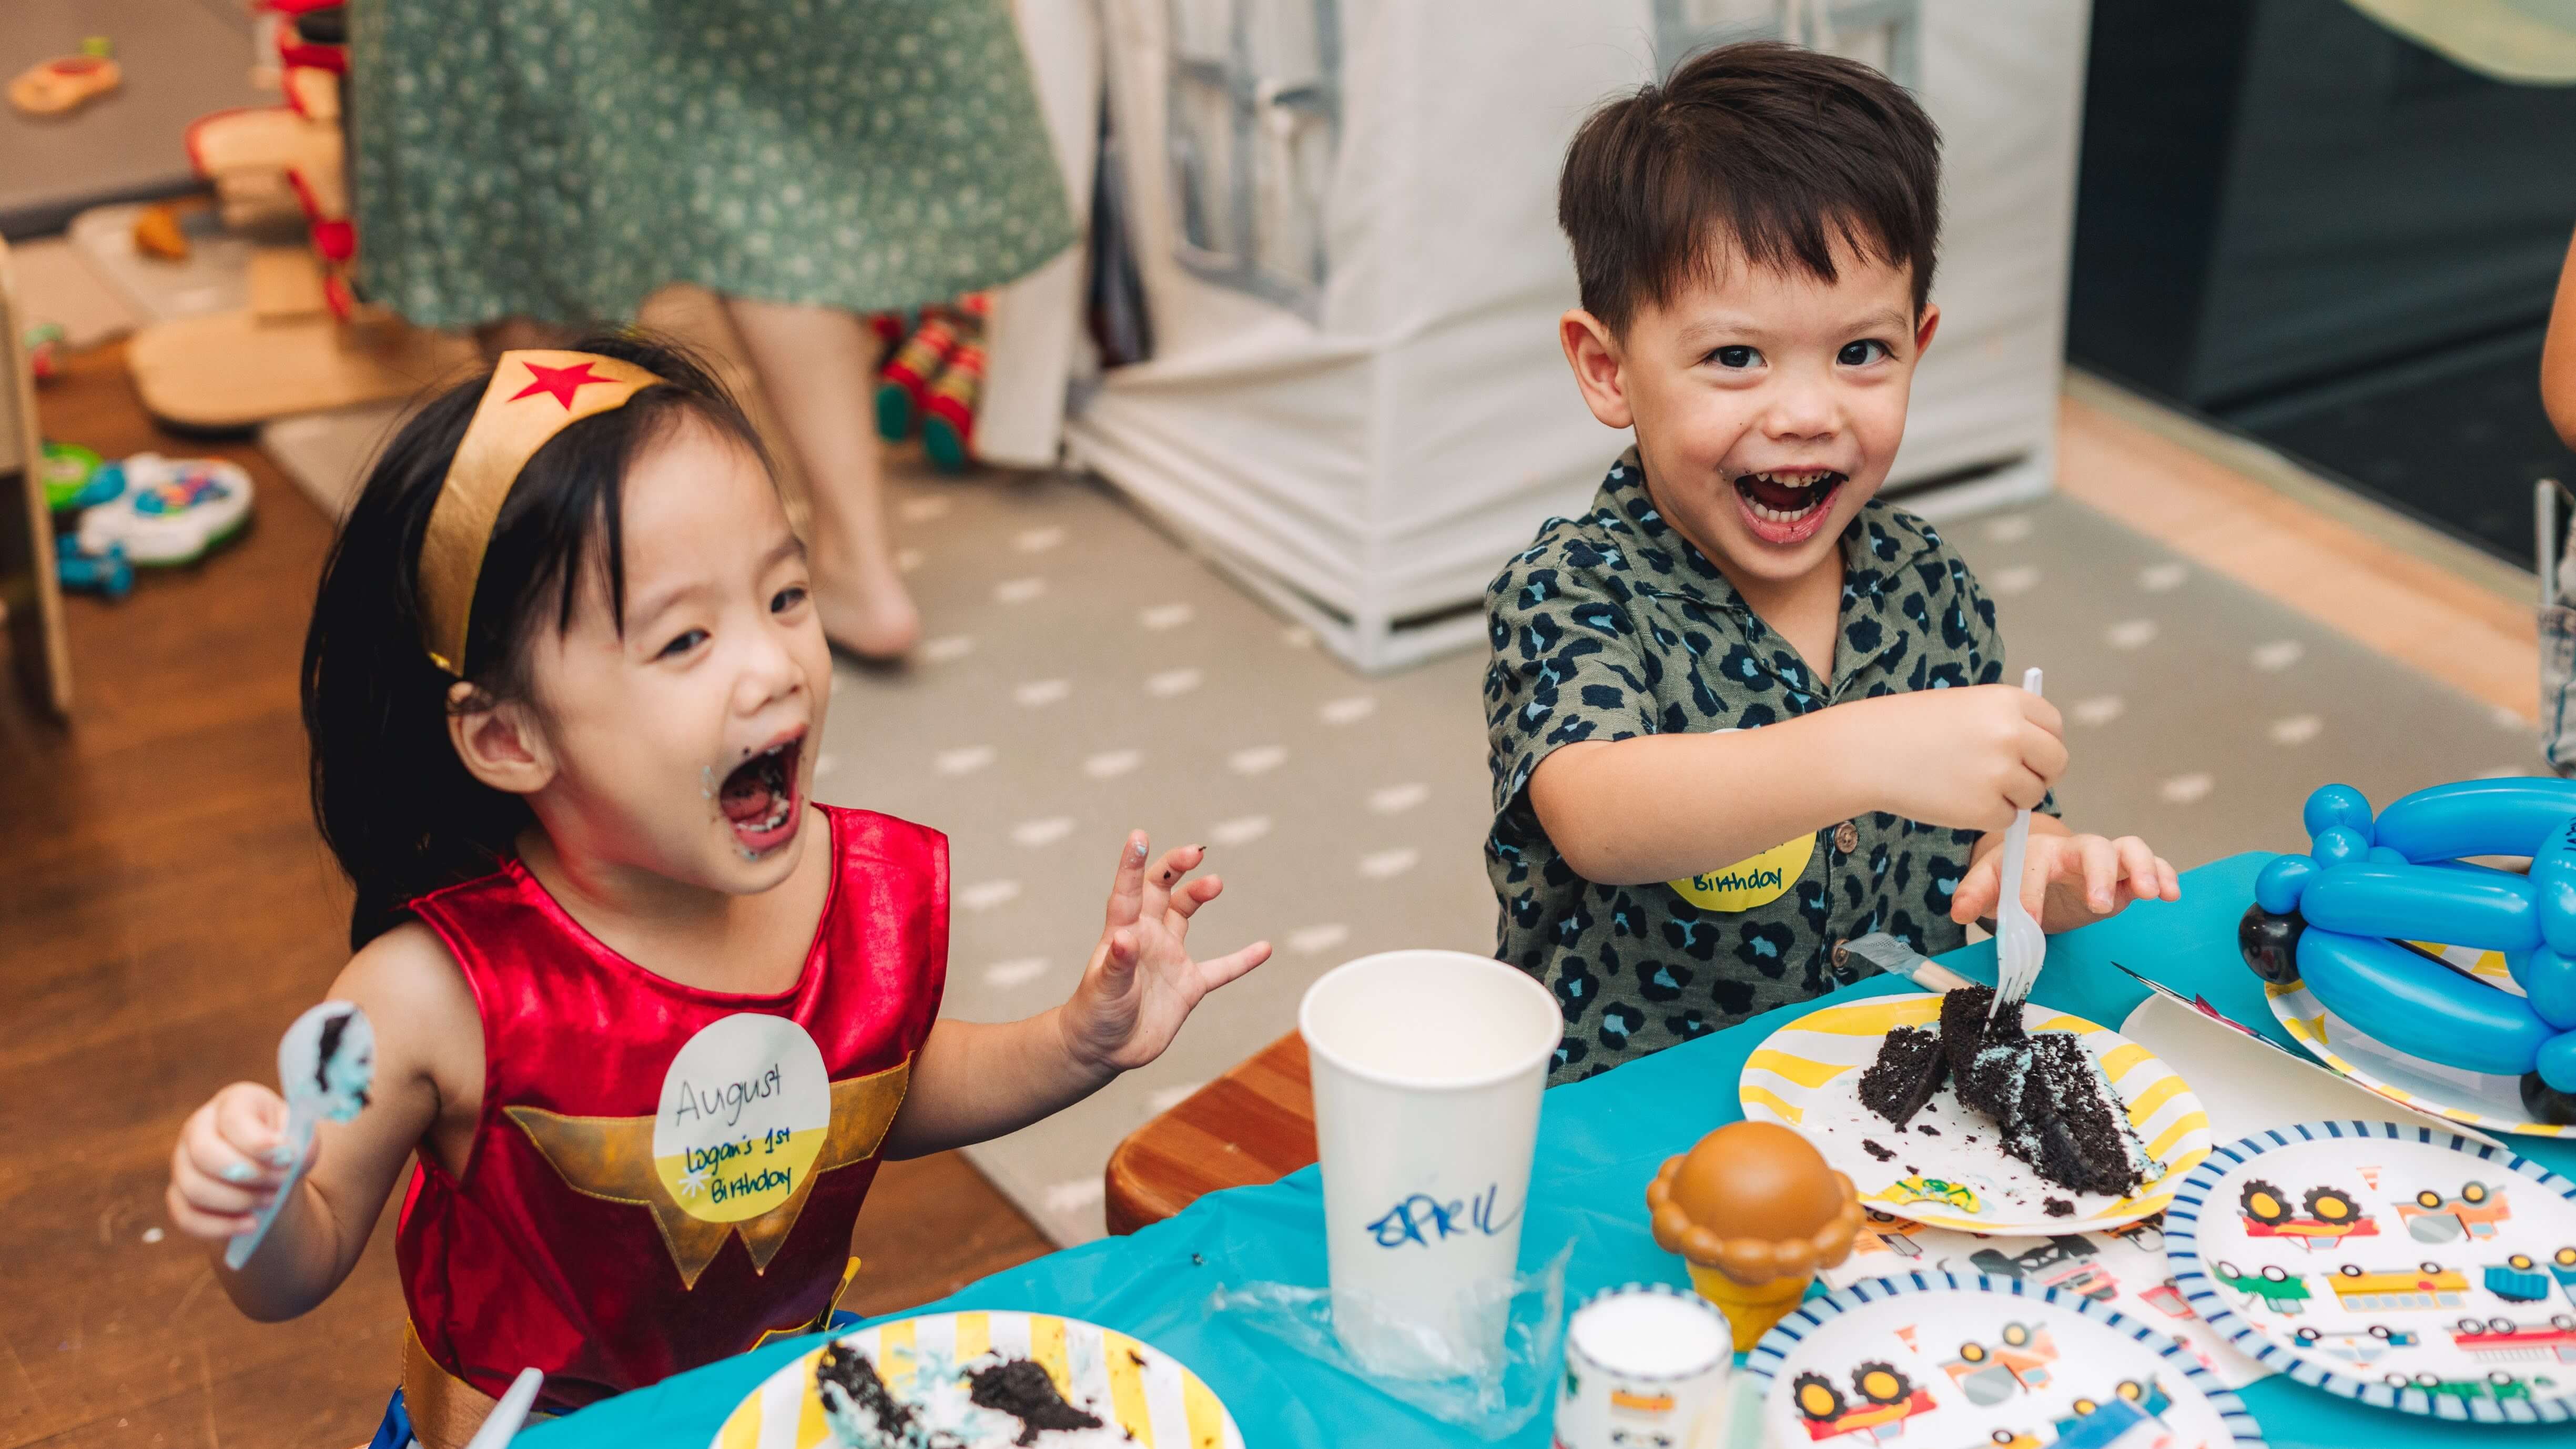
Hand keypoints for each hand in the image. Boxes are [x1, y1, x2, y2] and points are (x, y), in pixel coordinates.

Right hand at [167, 1082, 305, 1241]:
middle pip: (204, 1153)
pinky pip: (186, 1217)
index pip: (233, 1119)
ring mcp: (183, 1162)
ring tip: (272, 1201)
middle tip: (281, 1182)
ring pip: (194, 1188)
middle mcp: (199, 1127)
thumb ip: (301, 1144)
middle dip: (248, 1174)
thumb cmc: (286, 1148)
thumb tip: (290, 1157)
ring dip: (238, 1201)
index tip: (286, 1158)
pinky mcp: (178, 1195)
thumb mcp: (301, 1138)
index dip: (259, 1143)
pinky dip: (221, 1226)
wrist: (274, 1174)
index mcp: (234, 1102)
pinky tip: (251, 1225)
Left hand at [1058, 832, 1272, 1074]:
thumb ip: (1116, 964)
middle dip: (1176, 867)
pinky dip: (1242, 960)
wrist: (1104, 1049)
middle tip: (1196, 853)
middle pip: (1161, 891)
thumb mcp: (1104, 989)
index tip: (1139, 837)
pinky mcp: (1188, 986)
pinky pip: (1221, 969)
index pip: (1129, 892)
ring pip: (1185, 915)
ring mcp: (1169, 959)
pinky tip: (1264, 948)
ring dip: (1199, 895)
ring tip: (1215, 883)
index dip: (1132, 864)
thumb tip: (1123, 938)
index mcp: (1123, 933)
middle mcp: (1147, 938)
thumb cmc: (1095, 1015)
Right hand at [1849, 684, 2063, 832]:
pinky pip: (2007, 819)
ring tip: (1969, 786)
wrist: (1866, 752)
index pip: (2054, 725)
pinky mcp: (1985, 808)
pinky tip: (1957, 800)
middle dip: (2039, 774)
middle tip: (2010, 779)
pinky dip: (1987, 816)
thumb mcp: (1964, 706)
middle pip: (2055, 762)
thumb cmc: (1908, 727)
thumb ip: (2004, 722)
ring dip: (2011, 797)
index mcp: (2007, 701)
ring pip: (2033, 795)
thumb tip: (2038, 751)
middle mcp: (2011, 734)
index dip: (2043, 742)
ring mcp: (2000, 773)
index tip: (2029, 753)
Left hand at [1952, 829, 2179, 933]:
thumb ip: (1976, 894)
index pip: (2035, 863)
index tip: (2030, 923)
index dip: (2031, 891)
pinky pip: (2152, 863)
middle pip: (2092, 847)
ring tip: (2150, 893)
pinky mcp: (2125, 874)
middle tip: (2099, 906)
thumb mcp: (1992, 882)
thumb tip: (1960, 912)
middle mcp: (2074, 850)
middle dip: (2097, 873)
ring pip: (2128, 847)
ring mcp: (2104, 859)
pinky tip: (2171, 894)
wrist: (2040, 871)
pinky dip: (2164, 873)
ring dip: (2141, 867)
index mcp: (2037, 851)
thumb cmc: (2017, 873)